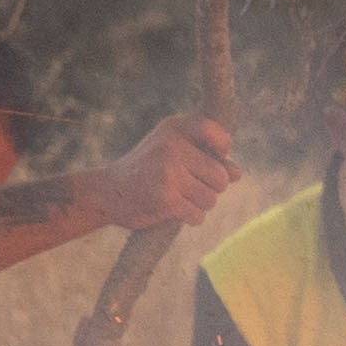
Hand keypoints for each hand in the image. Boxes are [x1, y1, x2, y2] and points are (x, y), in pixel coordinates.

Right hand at [85, 111, 240, 235]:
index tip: (208, 159)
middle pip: (220, 176)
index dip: (222, 151)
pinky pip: (198, 214)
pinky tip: (174, 210)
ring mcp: (168, 172)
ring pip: (211, 198)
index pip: (218, 135)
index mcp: (174, 128)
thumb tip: (237, 174)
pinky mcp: (166, 198)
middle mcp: (171, 146)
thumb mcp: (174, 153)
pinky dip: (191, 217)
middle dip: (212, 187)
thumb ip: (208, 158)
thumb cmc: (148, 170)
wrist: (107, 192)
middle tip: (190, 186)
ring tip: (179, 197)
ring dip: (200, 204)